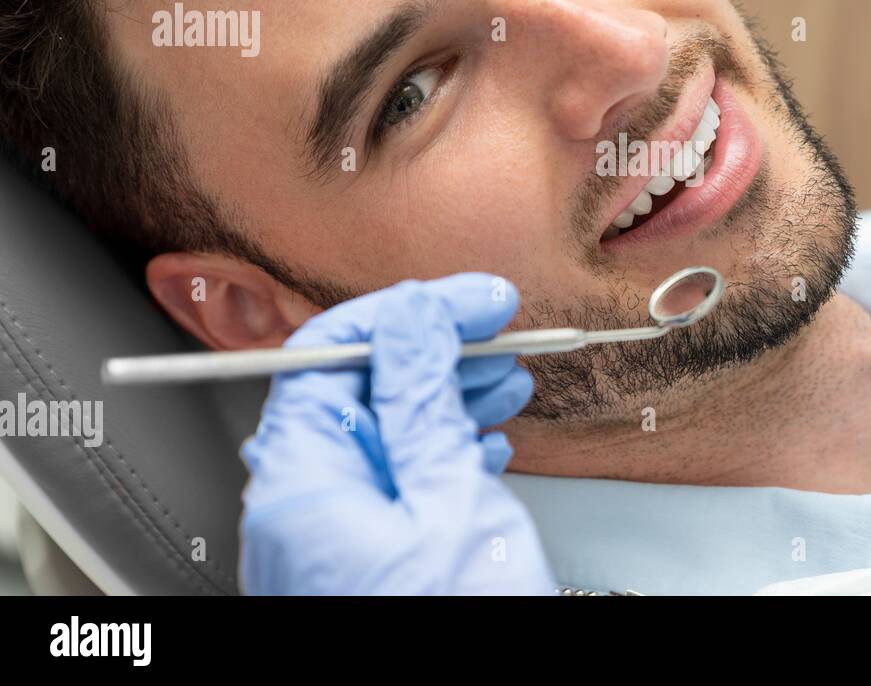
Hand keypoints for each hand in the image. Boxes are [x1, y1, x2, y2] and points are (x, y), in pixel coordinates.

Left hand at [239, 274, 553, 594]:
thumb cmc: (443, 632)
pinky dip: (443, 453)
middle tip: (502, 333)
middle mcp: (299, 505)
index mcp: (300, 480)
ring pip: (384, 435)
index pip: (330, 351)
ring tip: (510, 379)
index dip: (408, 311)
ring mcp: (327, 536)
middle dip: (439, 353)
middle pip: (359, 389)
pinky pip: (392, 482)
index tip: (475, 300)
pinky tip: (485, 442)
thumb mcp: (452, 501)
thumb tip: (411, 317)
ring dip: (450, 399)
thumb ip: (422, 403)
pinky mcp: (360, 559)